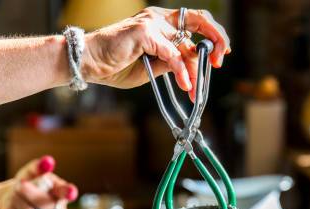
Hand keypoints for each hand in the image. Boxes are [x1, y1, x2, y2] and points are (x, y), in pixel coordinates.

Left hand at [0, 155, 77, 208]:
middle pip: (48, 204)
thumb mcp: (30, 172)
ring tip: (14, 192)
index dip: (69, 193)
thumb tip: (47, 162)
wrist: (13, 197)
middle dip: (32, 194)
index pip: (67, 193)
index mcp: (61, 192)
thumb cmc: (28, 182)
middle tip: (20, 184)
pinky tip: (13, 204)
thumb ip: (38, 167)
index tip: (70, 192)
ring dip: (20, 202)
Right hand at [83, 7, 229, 99]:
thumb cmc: (116, 65)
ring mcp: (152, 22)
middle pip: (199, 20)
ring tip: (195, 89)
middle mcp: (159, 17)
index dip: (212, 36)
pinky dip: (181, 70)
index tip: (219, 56)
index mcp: (161, 22)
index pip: (195, 23)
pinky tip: (185, 84)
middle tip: (219, 61)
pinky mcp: (145, 32)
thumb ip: (170, 63)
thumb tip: (190, 68)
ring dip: (194, 69)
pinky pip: (172, 54)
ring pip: (186, 44)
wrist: (90, 64)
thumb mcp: (152, 67)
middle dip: (216, 39)